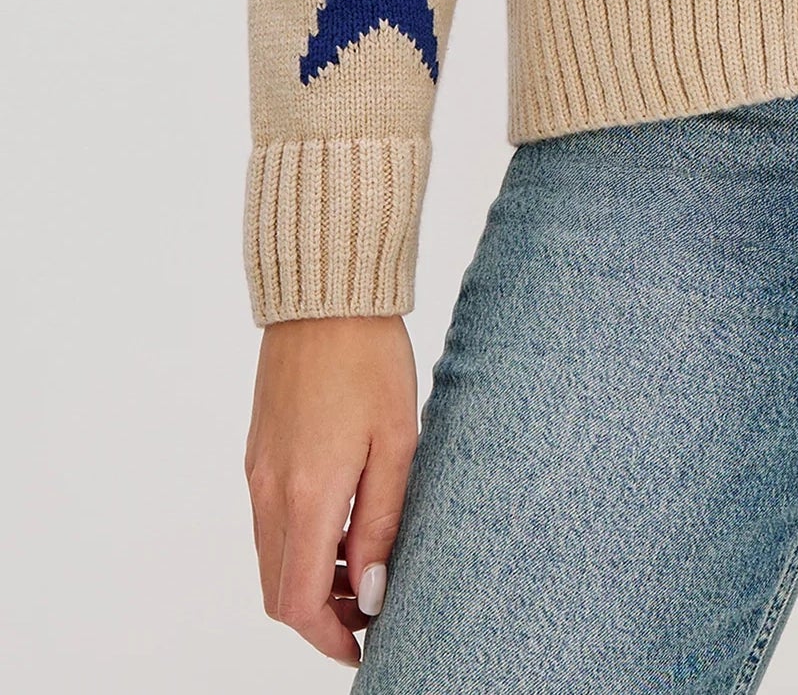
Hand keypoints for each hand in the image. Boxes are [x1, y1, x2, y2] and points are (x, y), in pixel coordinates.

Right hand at [245, 312, 419, 663]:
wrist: (325, 295)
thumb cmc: (370, 359)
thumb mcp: (397, 443)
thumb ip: (382, 523)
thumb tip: (371, 592)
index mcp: (308, 493)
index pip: (300, 601)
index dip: (330, 637)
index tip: (363, 645)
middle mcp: (270, 490)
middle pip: (278, 591)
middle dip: (321, 616)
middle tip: (370, 610)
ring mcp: (257, 471)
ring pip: (270, 559)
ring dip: (310, 580)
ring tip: (366, 565)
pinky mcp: (257, 453)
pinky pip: (268, 522)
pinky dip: (298, 544)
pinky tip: (343, 522)